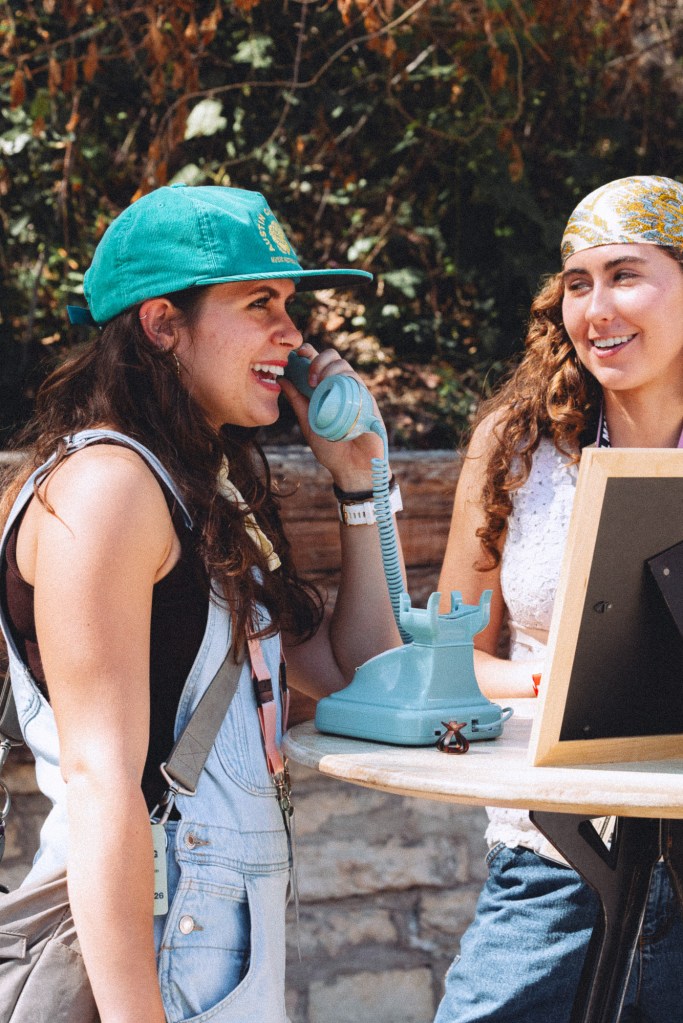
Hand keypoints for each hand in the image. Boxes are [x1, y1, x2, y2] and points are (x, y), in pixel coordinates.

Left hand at [280, 344, 385, 489]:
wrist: (351, 468)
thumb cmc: (331, 448)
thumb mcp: (308, 422)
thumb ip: (297, 401)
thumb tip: (281, 379)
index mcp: (325, 389)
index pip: (317, 361)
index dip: (307, 352)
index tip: (295, 357)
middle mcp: (341, 387)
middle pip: (332, 357)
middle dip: (318, 359)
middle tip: (309, 378)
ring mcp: (355, 392)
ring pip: (344, 365)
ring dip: (329, 368)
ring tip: (318, 384)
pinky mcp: (366, 400)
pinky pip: (356, 381)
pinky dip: (343, 379)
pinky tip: (334, 388)